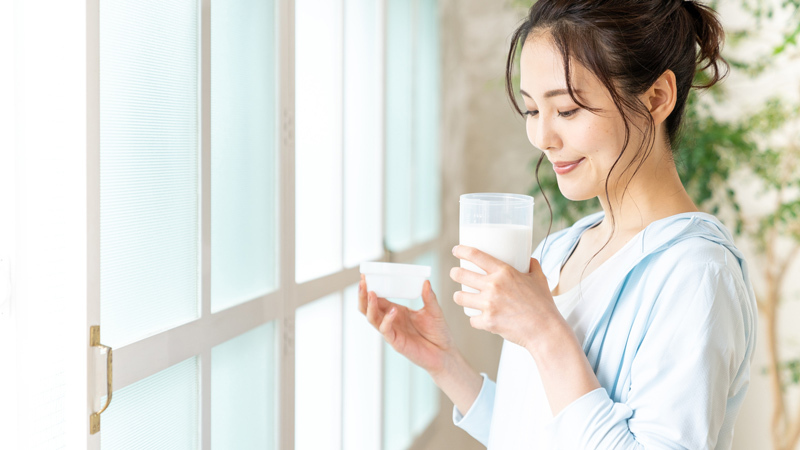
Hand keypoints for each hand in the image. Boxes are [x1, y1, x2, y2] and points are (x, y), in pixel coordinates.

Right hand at [359, 274, 456, 376]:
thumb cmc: (438, 332)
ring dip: (370, 305)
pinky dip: (387, 320)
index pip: (378, 297)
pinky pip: (386, 330)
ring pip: (372, 318)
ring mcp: (392, 331)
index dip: (371, 287)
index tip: (366, 275)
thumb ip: (429, 297)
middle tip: (363, 281)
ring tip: (371, 292)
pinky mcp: (396, 342)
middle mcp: (391, 320)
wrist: (445, 353)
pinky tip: (393, 311)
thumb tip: (425, 281)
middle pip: (368, 307)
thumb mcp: (434, 311)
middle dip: (363, 295)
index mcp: (396, 310)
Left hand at [449, 245, 566, 351]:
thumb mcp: (539, 279)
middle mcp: (493, 286)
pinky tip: (479, 318)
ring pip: (460, 297)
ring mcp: (488, 304)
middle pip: (460, 274)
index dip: (461, 250)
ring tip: (462, 296)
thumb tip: (528, 259)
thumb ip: (532, 266)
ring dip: (459, 296)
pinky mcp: (487, 322)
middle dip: (454, 273)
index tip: (456, 250)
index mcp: (504, 272)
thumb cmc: (543, 305)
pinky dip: (475, 319)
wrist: (545, 330)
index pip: (475, 255)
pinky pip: (472, 319)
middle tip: (455, 273)